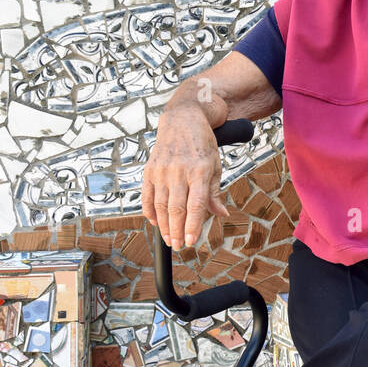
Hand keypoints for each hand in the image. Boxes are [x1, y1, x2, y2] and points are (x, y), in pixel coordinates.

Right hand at [141, 103, 229, 248]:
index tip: (191, 242)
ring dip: (164, 226)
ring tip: (169, 239)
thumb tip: (220, 214)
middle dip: (177, 231)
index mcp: (200, 171)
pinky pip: (147, 196)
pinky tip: (155, 223)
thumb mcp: (215, 165)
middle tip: (179, 246)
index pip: (196, 205)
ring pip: (160, 205)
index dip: (193, 226)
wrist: (182, 120)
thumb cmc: (203, 144)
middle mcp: (179, 171)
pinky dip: (149, 212)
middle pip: (176, 209)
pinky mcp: (150, 170)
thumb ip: (214, 192)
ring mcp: (162, 171)